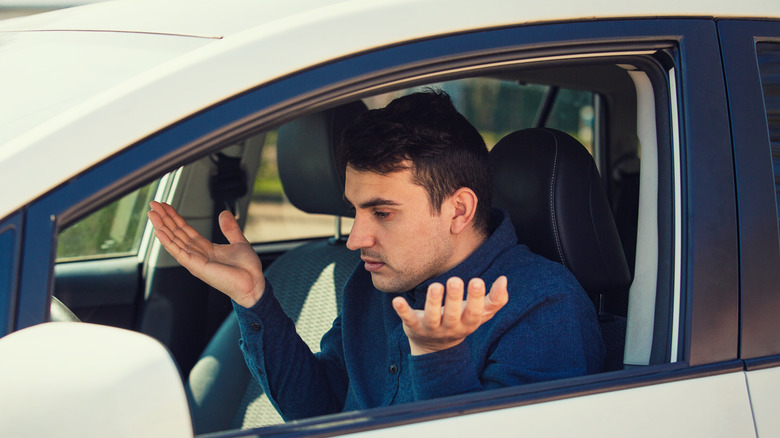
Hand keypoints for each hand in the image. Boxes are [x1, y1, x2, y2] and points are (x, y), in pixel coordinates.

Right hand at [147, 201, 265, 307]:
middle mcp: (197, 254)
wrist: (253, 283)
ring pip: (173, 240)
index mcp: (205, 248)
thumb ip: (230, 228)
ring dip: (162, 226)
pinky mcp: (195, 266)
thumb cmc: (246, 269)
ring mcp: (194, 260)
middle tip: (153, 204)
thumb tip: (224, 213)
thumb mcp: (238, 241)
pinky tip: (159, 231)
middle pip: (176, 233)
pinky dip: (167, 242)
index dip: (175, 217)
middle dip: (164, 218)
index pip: (185, 229)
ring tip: (152, 214)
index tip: (165, 206)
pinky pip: (178, 252)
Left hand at [392, 276, 508, 355]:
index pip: (474, 314)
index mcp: (467, 324)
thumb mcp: (480, 314)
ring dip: (433, 302)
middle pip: (453, 315)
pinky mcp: (413, 326)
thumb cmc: (461, 321)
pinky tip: (397, 301)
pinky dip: (403, 311)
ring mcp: (431, 329)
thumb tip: (504, 280)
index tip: (478, 281)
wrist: (435, 347)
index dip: (477, 299)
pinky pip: (407, 319)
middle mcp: (450, 328)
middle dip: (454, 299)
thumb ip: (494, 300)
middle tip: (456, 280)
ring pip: (432, 317)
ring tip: (436, 285)